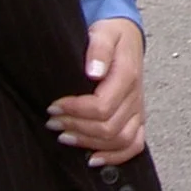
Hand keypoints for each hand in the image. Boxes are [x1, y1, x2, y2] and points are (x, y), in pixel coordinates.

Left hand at [48, 18, 144, 165]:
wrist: (126, 35)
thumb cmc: (112, 34)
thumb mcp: (103, 32)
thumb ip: (99, 49)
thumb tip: (94, 72)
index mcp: (127, 76)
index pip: (102, 107)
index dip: (75, 111)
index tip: (54, 105)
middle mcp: (136, 96)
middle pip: (109, 127)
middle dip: (76, 127)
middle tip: (53, 121)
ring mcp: (138, 109)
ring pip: (121, 140)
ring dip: (89, 142)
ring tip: (65, 136)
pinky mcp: (137, 117)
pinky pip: (135, 144)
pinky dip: (116, 156)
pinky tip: (93, 158)